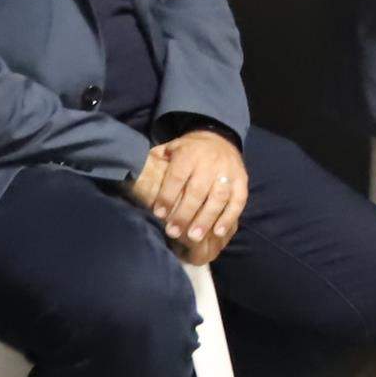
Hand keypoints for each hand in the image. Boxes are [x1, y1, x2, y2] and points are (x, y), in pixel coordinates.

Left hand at [128, 130, 248, 263]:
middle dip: (185, 213)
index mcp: (189, 154)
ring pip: (218, 197)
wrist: (220, 139)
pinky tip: (218, 232)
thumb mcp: (170, 149)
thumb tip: (133, 175)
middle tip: (173, 232)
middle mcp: (210, 163)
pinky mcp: (242, 181)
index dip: (168, 196)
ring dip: (207, 219)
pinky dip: (229, 217)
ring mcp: (229, 172)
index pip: (177, 176)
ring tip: (194, 237)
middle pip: (198, 190)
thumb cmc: (188, 151)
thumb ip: (156, 161)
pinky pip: (238, 201)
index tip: (158, 213)